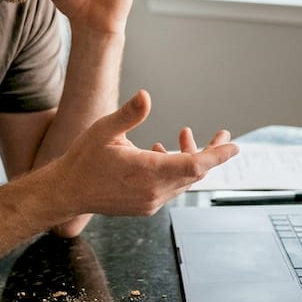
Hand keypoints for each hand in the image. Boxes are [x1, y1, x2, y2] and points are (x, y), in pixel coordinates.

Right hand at [49, 90, 237, 216]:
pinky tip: (160, 152)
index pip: (194, 165)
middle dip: (210, 153)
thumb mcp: (104, 130)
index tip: (234, 146)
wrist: (67, 192)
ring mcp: (151, 202)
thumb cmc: (84, 159)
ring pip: (183, 180)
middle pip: (194, 173)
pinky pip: (170, 187)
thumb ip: (129, 114)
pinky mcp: (145, 206)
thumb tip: (146, 96)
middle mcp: (154, 191)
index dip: (217, 155)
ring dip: (189, 159)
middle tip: (222, 134)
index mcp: (148, 172)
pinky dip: (174, 170)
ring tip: (185, 134)